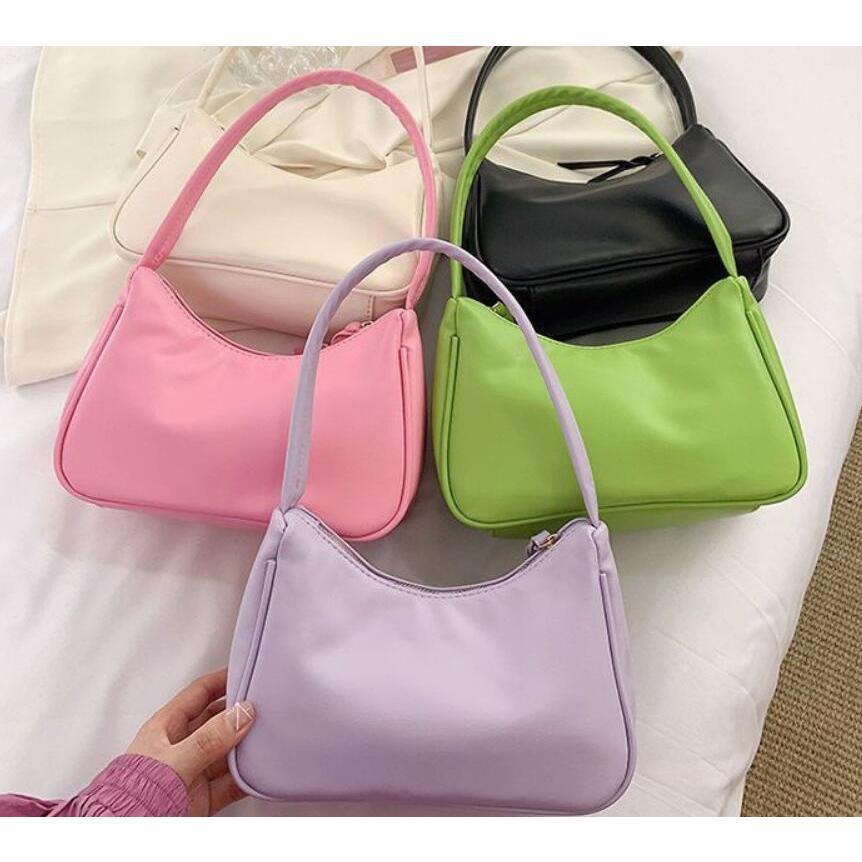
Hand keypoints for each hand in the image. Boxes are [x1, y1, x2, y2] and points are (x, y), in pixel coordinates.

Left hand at [126, 668, 254, 815]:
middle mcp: (180, 748)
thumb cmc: (132, 800)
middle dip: (239, 714)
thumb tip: (241, 714)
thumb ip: (209, 738)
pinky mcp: (200, 799)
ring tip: (266, 738)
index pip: (199, 693)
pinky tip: (257, 772)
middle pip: (217, 721)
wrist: (125, 838)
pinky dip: (245, 778)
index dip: (222, 680)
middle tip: (264, 706)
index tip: (246, 672)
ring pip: (226, 752)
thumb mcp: (175, 761)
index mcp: (166, 728)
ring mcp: (192, 773)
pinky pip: (230, 782)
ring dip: (245, 747)